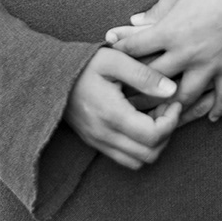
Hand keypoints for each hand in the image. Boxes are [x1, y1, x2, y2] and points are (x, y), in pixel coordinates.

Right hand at [64, 48, 180, 170]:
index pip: (153, 135)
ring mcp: (98, 141)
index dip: (171, 121)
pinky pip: (125, 159)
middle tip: (167, 109)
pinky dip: (140, 147)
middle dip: (166, 133)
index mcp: (111, 114)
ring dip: (154, 143)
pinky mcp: (94, 142)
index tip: (173, 101)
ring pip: (138, 161)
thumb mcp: (114, 59)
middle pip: (150, 154)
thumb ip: (144, 75)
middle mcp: (104, 134)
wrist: (48, 75)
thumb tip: (172, 90)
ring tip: (155, 116)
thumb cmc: (83, 63)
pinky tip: (140, 122)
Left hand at [103, 0, 221, 120]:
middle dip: (136, 89)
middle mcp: (186, 52)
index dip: (120, 52)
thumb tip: (135, 19)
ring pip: (183, 97)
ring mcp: (210, 65)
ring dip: (171, 108)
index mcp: (171, 30)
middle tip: (124, 98)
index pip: (135, 48)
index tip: (111, 58)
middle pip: (153, 78)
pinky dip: (217, 110)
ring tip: (160, 118)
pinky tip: (210, 119)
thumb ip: (158, 8)